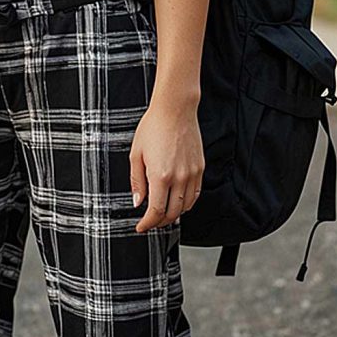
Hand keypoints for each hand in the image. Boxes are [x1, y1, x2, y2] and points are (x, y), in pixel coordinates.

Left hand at [129, 98, 204, 231]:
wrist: (175, 109)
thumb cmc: (153, 127)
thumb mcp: (136, 154)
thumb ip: (137, 181)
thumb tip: (138, 202)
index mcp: (160, 175)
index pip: (156, 211)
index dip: (147, 224)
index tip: (141, 227)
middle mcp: (179, 178)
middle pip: (172, 214)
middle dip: (160, 222)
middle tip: (150, 222)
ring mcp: (192, 174)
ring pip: (185, 207)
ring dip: (174, 214)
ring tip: (163, 213)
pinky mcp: (200, 168)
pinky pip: (195, 194)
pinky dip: (186, 203)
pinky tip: (177, 201)